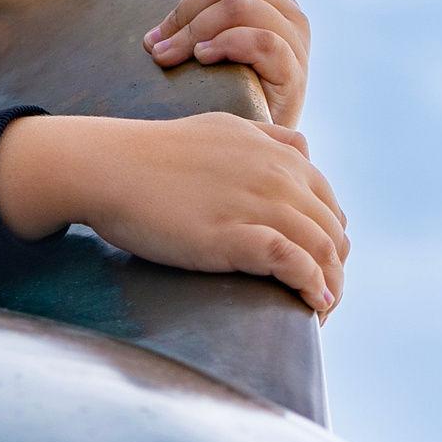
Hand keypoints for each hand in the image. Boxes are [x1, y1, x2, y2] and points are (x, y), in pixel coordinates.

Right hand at [0, 114, 347, 316]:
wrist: (107, 166)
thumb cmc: (153, 154)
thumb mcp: (221, 129)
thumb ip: (265, 137)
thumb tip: (297, 149)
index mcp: (276, 153)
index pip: (327, 202)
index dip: (329, 239)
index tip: (317, 267)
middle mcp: (278, 175)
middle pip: (331, 229)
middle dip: (334, 268)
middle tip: (320, 300)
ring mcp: (260, 204)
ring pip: (322, 249)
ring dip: (330, 286)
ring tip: (320, 312)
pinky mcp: (237, 236)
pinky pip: (295, 264)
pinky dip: (313, 287)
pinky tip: (312, 305)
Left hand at [143, 0, 311, 128]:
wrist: (258, 153)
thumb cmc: (228, 104)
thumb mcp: (210, 57)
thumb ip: (194, 33)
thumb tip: (150, 40)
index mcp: (272, 2)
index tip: (161, 34)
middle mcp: (291, 16)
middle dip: (184, 15)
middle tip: (157, 50)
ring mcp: (297, 44)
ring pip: (241, 6)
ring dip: (196, 30)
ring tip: (172, 57)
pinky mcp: (295, 74)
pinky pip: (263, 41)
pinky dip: (226, 44)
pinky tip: (203, 59)